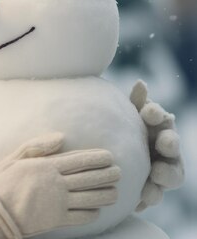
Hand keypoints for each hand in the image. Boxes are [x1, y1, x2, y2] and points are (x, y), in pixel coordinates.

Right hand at [0, 133, 119, 238]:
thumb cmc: (0, 183)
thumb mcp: (14, 158)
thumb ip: (37, 146)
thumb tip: (61, 137)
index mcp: (47, 166)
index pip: (80, 160)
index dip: (98, 158)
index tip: (110, 157)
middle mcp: (57, 183)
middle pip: (91, 178)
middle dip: (108, 175)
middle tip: (119, 173)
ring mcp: (59, 203)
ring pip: (92, 198)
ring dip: (106, 194)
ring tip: (114, 192)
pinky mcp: (58, 219)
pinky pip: (82, 216)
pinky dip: (93, 212)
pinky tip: (97, 210)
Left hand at [130, 80, 184, 210]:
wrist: (114, 160)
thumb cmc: (125, 132)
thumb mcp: (128, 117)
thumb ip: (136, 103)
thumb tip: (141, 84)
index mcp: (159, 127)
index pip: (162, 119)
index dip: (157, 115)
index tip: (149, 112)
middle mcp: (165, 149)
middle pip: (172, 146)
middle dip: (169, 143)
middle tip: (163, 142)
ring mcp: (162, 170)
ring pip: (170, 174)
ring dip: (165, 174)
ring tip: (156, 174)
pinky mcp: (152, 190)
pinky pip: (153, 196)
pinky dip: (148, 197)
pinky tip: (140, 201)